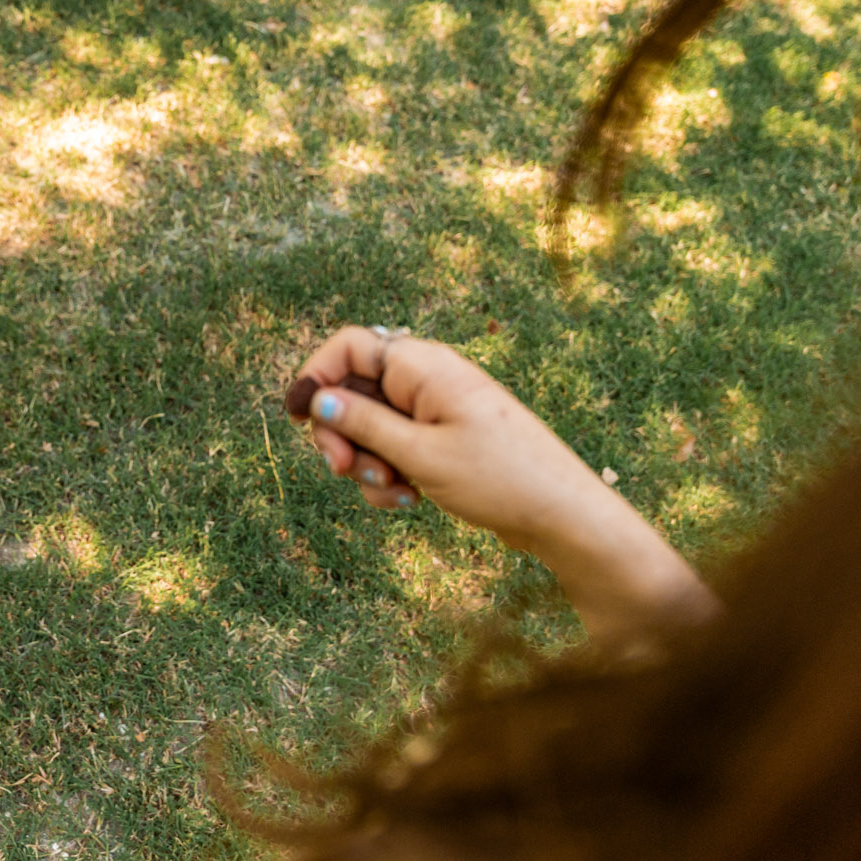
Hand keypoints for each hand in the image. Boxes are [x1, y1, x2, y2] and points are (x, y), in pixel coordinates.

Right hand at [291, 327, 715, 645]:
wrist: (561, 514)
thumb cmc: (499, 477)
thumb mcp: (419, 454)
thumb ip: (363, 423)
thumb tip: (317, 398)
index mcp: (422, 366)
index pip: (347, 347)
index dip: (316, 377)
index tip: (299, 419)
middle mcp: (426, 380)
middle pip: (352, 392)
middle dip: (342, 435)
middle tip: (344, 472)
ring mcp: (434, 410)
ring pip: (370, 428)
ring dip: (368, 464)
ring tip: (396, 492)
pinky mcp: (441, 439)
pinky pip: (395, 449)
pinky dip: (391, 474)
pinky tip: (411, 500)